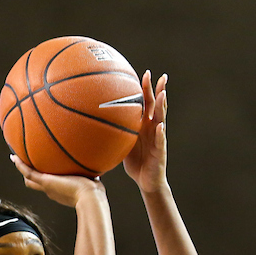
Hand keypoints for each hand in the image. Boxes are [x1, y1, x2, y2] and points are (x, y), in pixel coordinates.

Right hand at [12, 155, 103, 207]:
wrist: (90, 198)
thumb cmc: (95, 193)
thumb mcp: (92, 181)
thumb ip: (92, 175)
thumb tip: (100, 168)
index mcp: (61, 190)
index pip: (50, 184)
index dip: (46, 178)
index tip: (47, 171)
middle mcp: (51, 189)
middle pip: (36, 183)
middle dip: (31, 175)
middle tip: (27, 165)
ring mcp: (47, 185)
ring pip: (30, 178)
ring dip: (23, 168)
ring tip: (16, 158)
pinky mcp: (45, 181)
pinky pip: (28, 172)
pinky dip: (20, 165)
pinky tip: (14, 157)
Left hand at [123, 71, 167, 193]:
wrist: (147, 181)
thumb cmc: (135, 162)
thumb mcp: (121, 144)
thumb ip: (113, 132)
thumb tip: (91, 124)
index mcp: (144, 125)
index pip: (147, 103)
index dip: (147, 88)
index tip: (144, 73)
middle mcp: (153, 128)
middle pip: (157, 105)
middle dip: (159, 90)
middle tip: (160, 76)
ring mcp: (158, 138)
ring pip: (161, 119)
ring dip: (163, 106)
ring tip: (163, 94)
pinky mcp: (160, 151)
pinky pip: (160, 141)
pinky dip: (160, 133)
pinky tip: (160, 127)